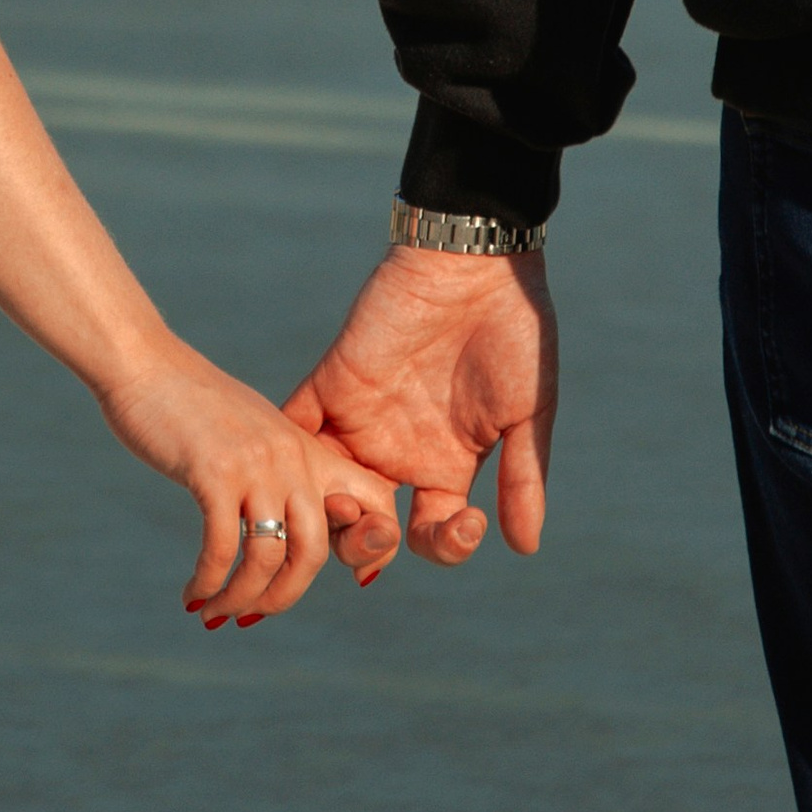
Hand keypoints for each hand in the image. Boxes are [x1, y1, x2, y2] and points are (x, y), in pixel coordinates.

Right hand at [97, 333, 402, 624]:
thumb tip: (280, 522)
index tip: (349, 581)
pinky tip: (192, 594)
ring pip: (269, 557)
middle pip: (315, 550)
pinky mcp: (215, 472)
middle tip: (253, 613)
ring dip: (241, 597)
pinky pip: (224, 547)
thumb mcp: (252, 433)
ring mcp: (255, 464)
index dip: (371, 548)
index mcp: (307, 449)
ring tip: (214, 612)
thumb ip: (275, 468)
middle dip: (285, 595)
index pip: (372, 500)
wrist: (144, 364)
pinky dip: (208, 581)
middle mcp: (291, 458)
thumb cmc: (191, 405)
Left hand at [284, 246, 556, 567]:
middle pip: (366, 529)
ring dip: (323, 517)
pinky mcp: (331, 383)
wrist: (478, 261)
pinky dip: (283, 456)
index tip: (468, 523)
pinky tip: (296, 471)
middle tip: (383, 530)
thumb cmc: (515, 332)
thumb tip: (525, 547)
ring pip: (322, 491)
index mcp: (447, 465)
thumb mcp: (528, 410)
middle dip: (367, 550)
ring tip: (345, 510)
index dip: (446, 546)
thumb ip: (523, 477)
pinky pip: (293, 427)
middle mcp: (398, 452)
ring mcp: (361, 421)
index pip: (432, 534)